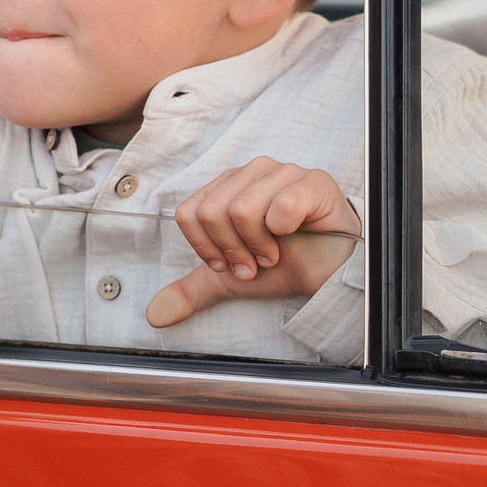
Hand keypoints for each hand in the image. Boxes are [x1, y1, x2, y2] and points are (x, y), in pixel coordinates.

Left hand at [145, 158, 361, 327]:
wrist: (332, 273)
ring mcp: (282, 171)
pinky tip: (296, 236)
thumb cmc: (286, 264)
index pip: (189, 213)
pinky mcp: (313, 181)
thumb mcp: (230, 278)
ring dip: (258, 245)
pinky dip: (285, 230)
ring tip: (275, 253)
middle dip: (233, 249)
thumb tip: (154, 315)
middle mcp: (250, 172)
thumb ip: (191, 290)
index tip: (231, 264)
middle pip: (211, 212)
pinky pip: (281, 205)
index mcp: (226, 185)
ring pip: (241, 209)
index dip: (207, 247)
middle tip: (256, 262)